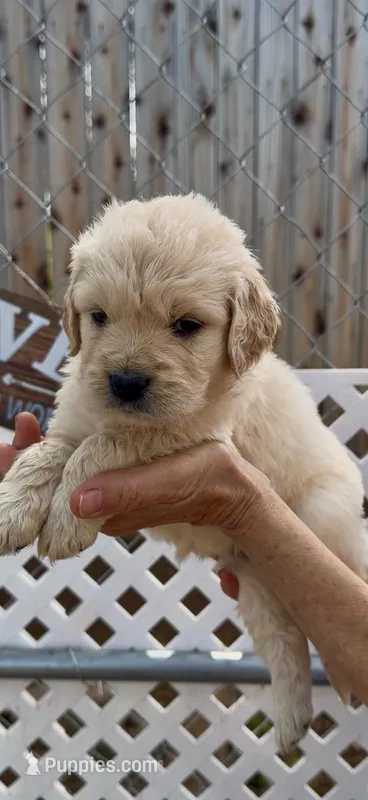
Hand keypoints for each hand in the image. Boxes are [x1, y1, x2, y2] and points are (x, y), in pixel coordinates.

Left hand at [0, 415, 254, 597]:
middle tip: (16, 430)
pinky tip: (55, 431)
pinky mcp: (118, 482)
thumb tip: (76, 502)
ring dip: (42, 455)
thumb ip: (126, 492)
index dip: (24, 480)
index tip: (11, 447)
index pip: (49, 507)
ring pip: (62, 480)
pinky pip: (81, 468)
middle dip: (26, 462)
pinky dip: (64, 450)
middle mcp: (100, 509)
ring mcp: (107, 496)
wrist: (232, 487)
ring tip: (24, 427)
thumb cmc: (204, 481)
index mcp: (104, 516)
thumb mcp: (166, 482)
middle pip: (50, 492)